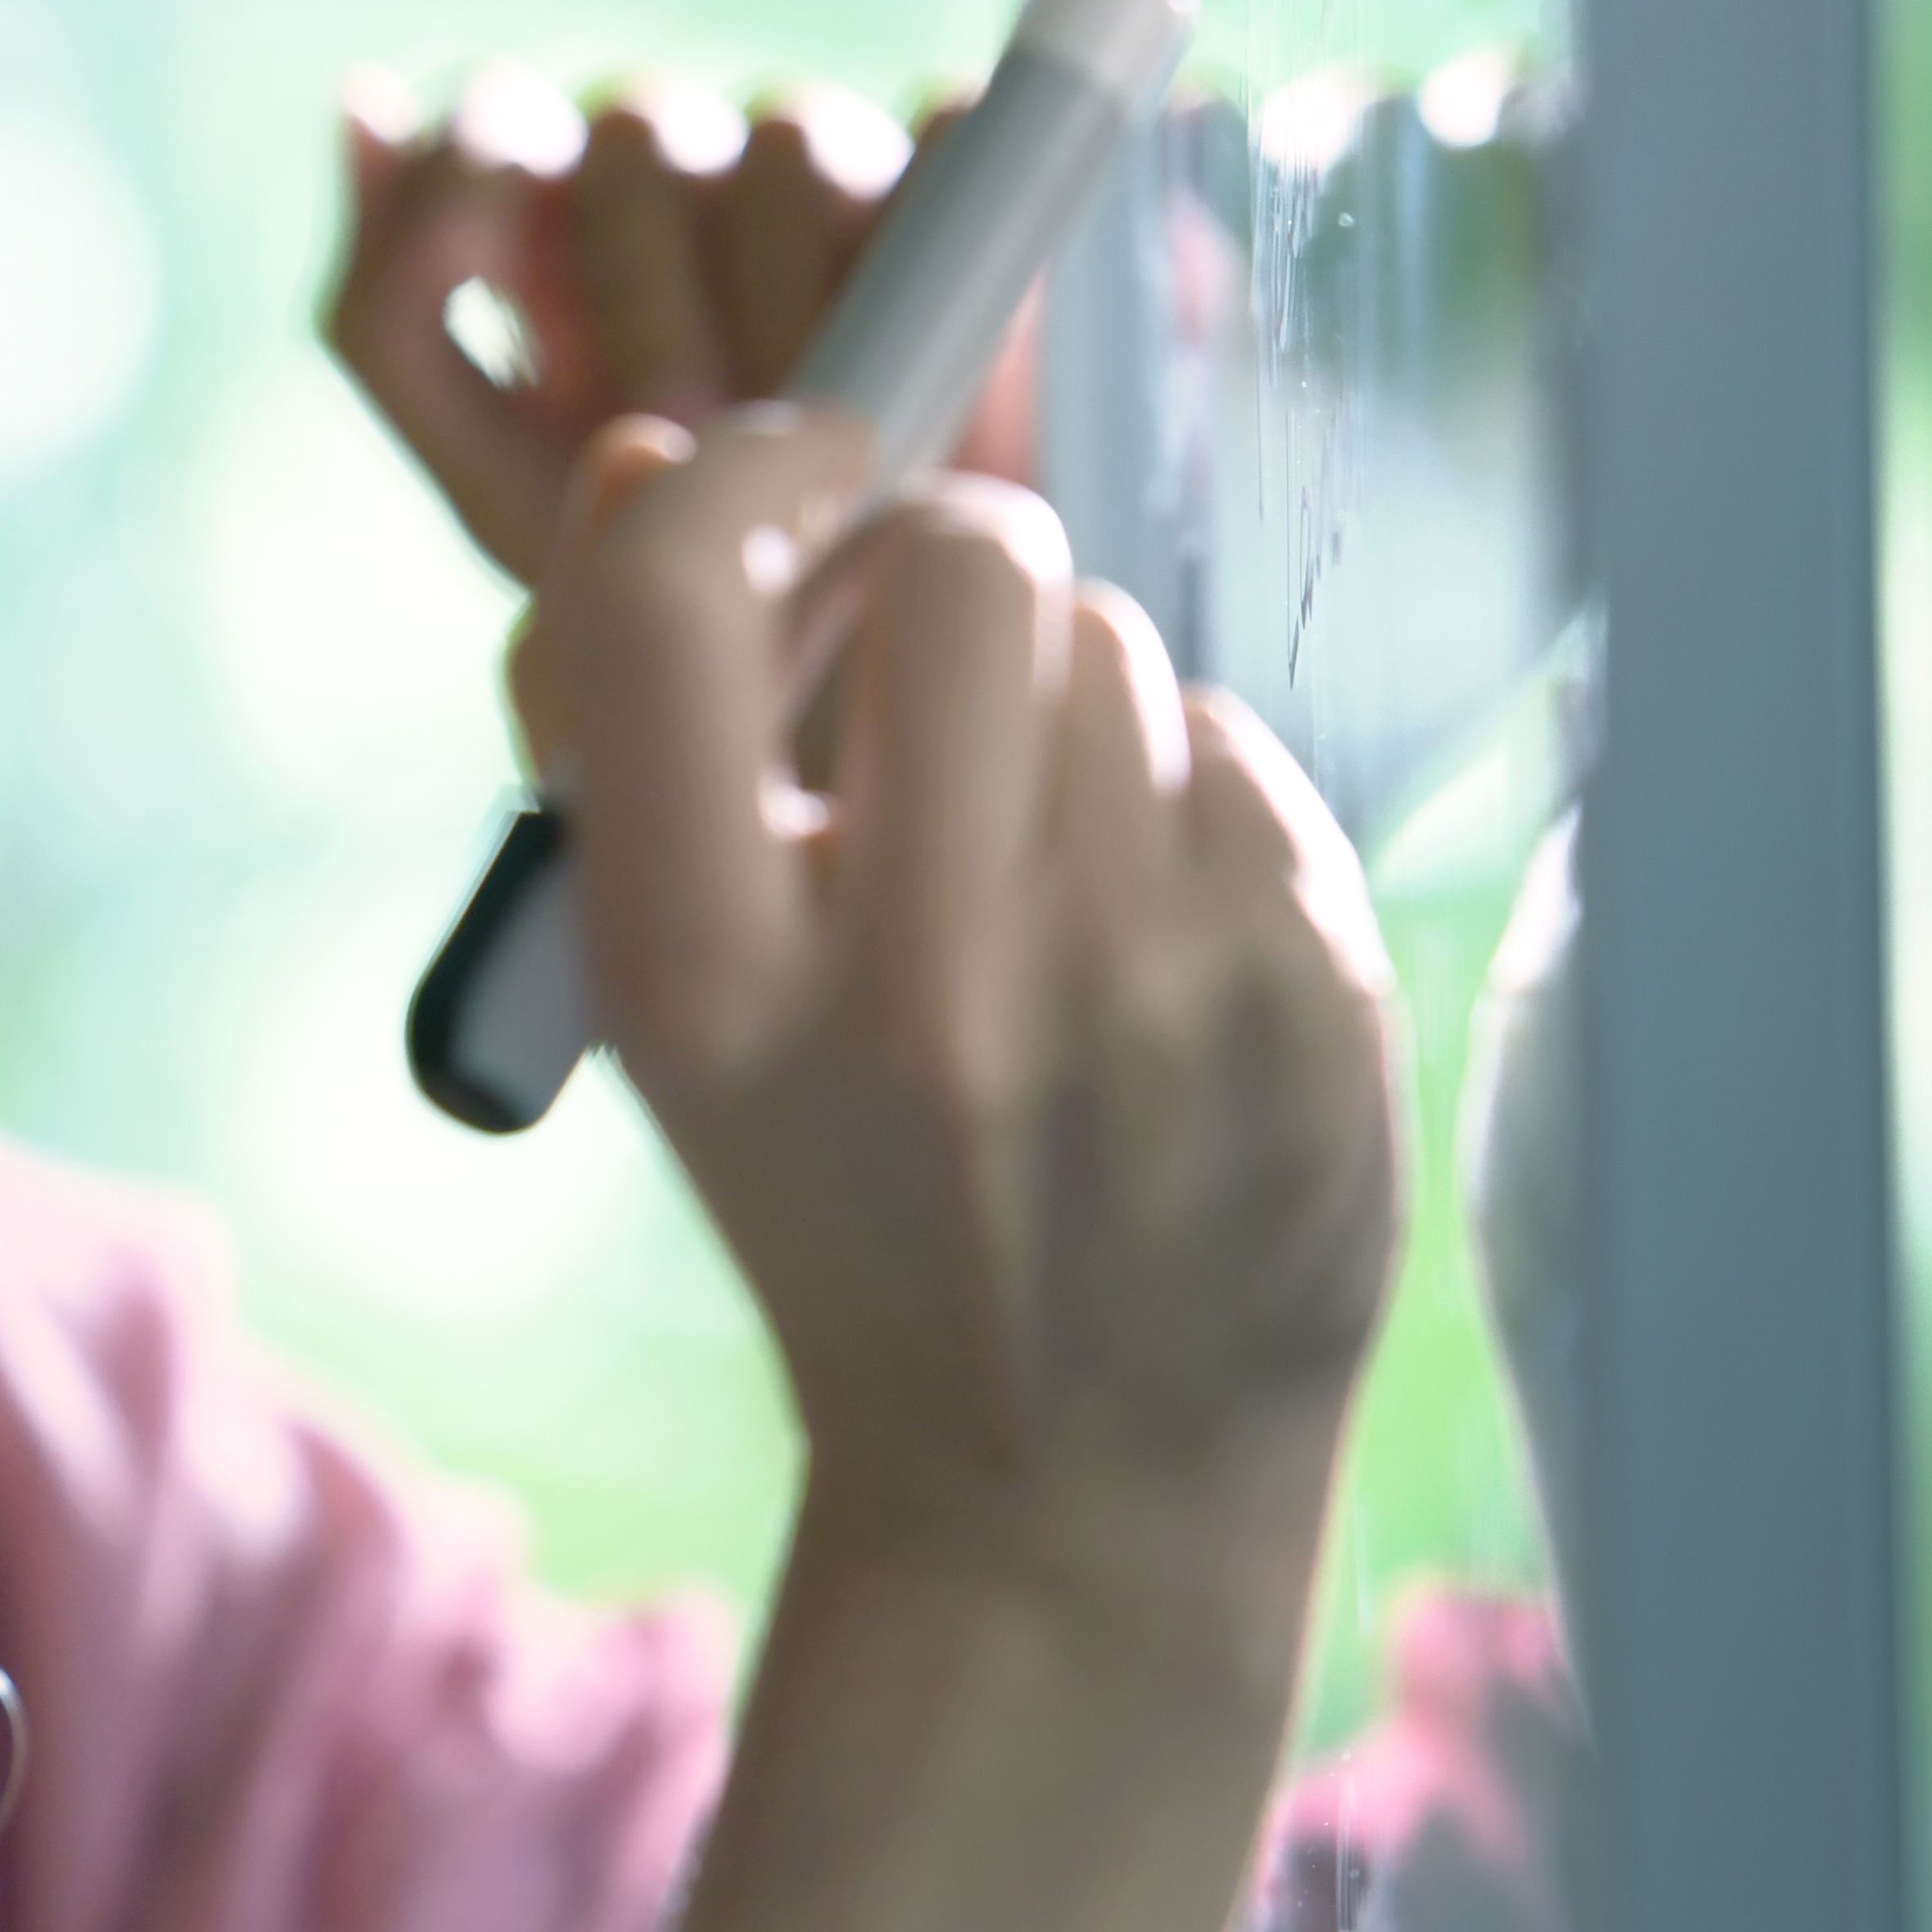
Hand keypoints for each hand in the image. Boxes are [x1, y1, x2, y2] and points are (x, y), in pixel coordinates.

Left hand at [329, 78, 1041, 587]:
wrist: (828, 653)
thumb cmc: (641, 554)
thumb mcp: (488, 470)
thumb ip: (390, 313)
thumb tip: (360, 96)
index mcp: (552, 211)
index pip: (493, 114)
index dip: (482, 179)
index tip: (498, 297)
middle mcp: (684, 165)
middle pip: (635, 128)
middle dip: (638, 293)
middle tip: (675, 429)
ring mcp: (826, 166)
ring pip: (780, 137)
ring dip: (778, 289)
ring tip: (791, 430)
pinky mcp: (962, 187)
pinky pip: (947, 134)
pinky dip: (933, 217)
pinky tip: (924, 335)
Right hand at [516, 413, 1402, 1655]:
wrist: (1065, 1482)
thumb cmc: (843, 1201)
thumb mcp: (666, 1012)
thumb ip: (628, 737)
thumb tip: (657, 449)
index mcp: (702, 993)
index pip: (665, 609)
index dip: (733, 479)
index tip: (787, 468)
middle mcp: (921, 987)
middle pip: (962, 562)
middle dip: (944, 577)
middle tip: (930, 695)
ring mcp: (1140, 985)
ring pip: (1114, 644)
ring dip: (1065, 714)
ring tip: (1039, 887)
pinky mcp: (1304, 982)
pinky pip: (1232, 745)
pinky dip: (1183, 814)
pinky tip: (1148, 955)